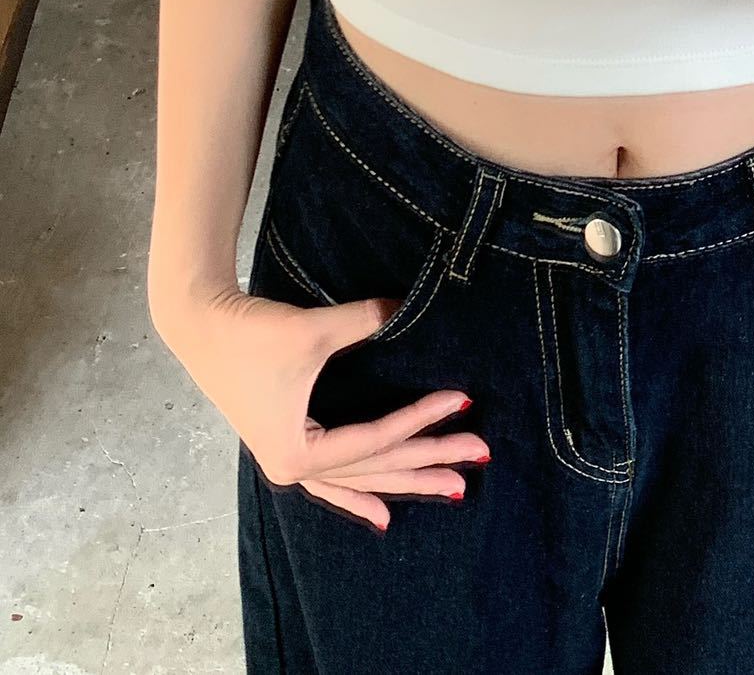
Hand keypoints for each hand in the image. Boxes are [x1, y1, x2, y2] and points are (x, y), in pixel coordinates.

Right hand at [152, 281, 489, 530]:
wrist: (201, 324)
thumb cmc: (252, 332)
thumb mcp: (313, 331)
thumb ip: (365, 321)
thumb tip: (406, 306)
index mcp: (298, 451)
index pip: (376, 440)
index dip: (421, 420)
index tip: (462, 401)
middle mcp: (294, 467)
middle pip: (375, 469)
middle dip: (429, 462)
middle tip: (480, 454)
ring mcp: (289, 461)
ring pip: (360, 478)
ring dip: (406, 481)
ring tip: (454, 489)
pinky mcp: (286, 445)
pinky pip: (332, 482)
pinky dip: (358, 498)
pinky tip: (384, 519)